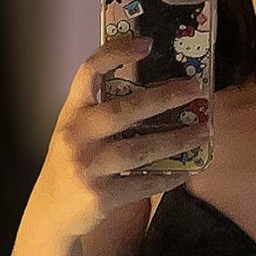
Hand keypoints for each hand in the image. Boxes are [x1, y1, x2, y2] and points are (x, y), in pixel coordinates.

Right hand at [40, 35, 209, 235]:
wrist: (51, 212)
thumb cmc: (74, 164)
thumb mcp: (78, 132)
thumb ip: (103, 113)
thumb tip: (157, 94)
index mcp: (71, 112)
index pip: (89, 72)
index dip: (117, 53)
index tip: (147, 43)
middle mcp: (75, 135)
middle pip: (126, 109)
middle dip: (165, 97)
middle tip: (195, 90)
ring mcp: (87, 166)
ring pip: (142, 149)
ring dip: (178, 140)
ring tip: (204, 133)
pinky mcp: (100, 196)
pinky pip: (144, 183)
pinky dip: (169, 177)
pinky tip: (187, 171)